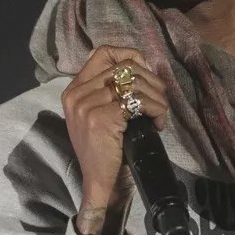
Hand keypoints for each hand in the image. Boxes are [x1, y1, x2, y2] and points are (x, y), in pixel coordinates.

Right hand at [61, 45, 168, 234]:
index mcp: (74, 89)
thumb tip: (138, 63)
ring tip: (160, 112)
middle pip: (126, 67)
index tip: (146, 69)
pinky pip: (139, 102)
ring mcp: (87, 105)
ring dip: (157, 97)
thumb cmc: (103, 148)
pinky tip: (158, 123)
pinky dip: (157, 110)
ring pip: (136, 84)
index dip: (131, 55)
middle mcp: (77, 94)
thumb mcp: (97, 113)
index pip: (103, 53)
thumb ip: (108, 88)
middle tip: (160, 99)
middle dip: (152, 81)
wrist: (99, 182)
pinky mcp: (102, 118)